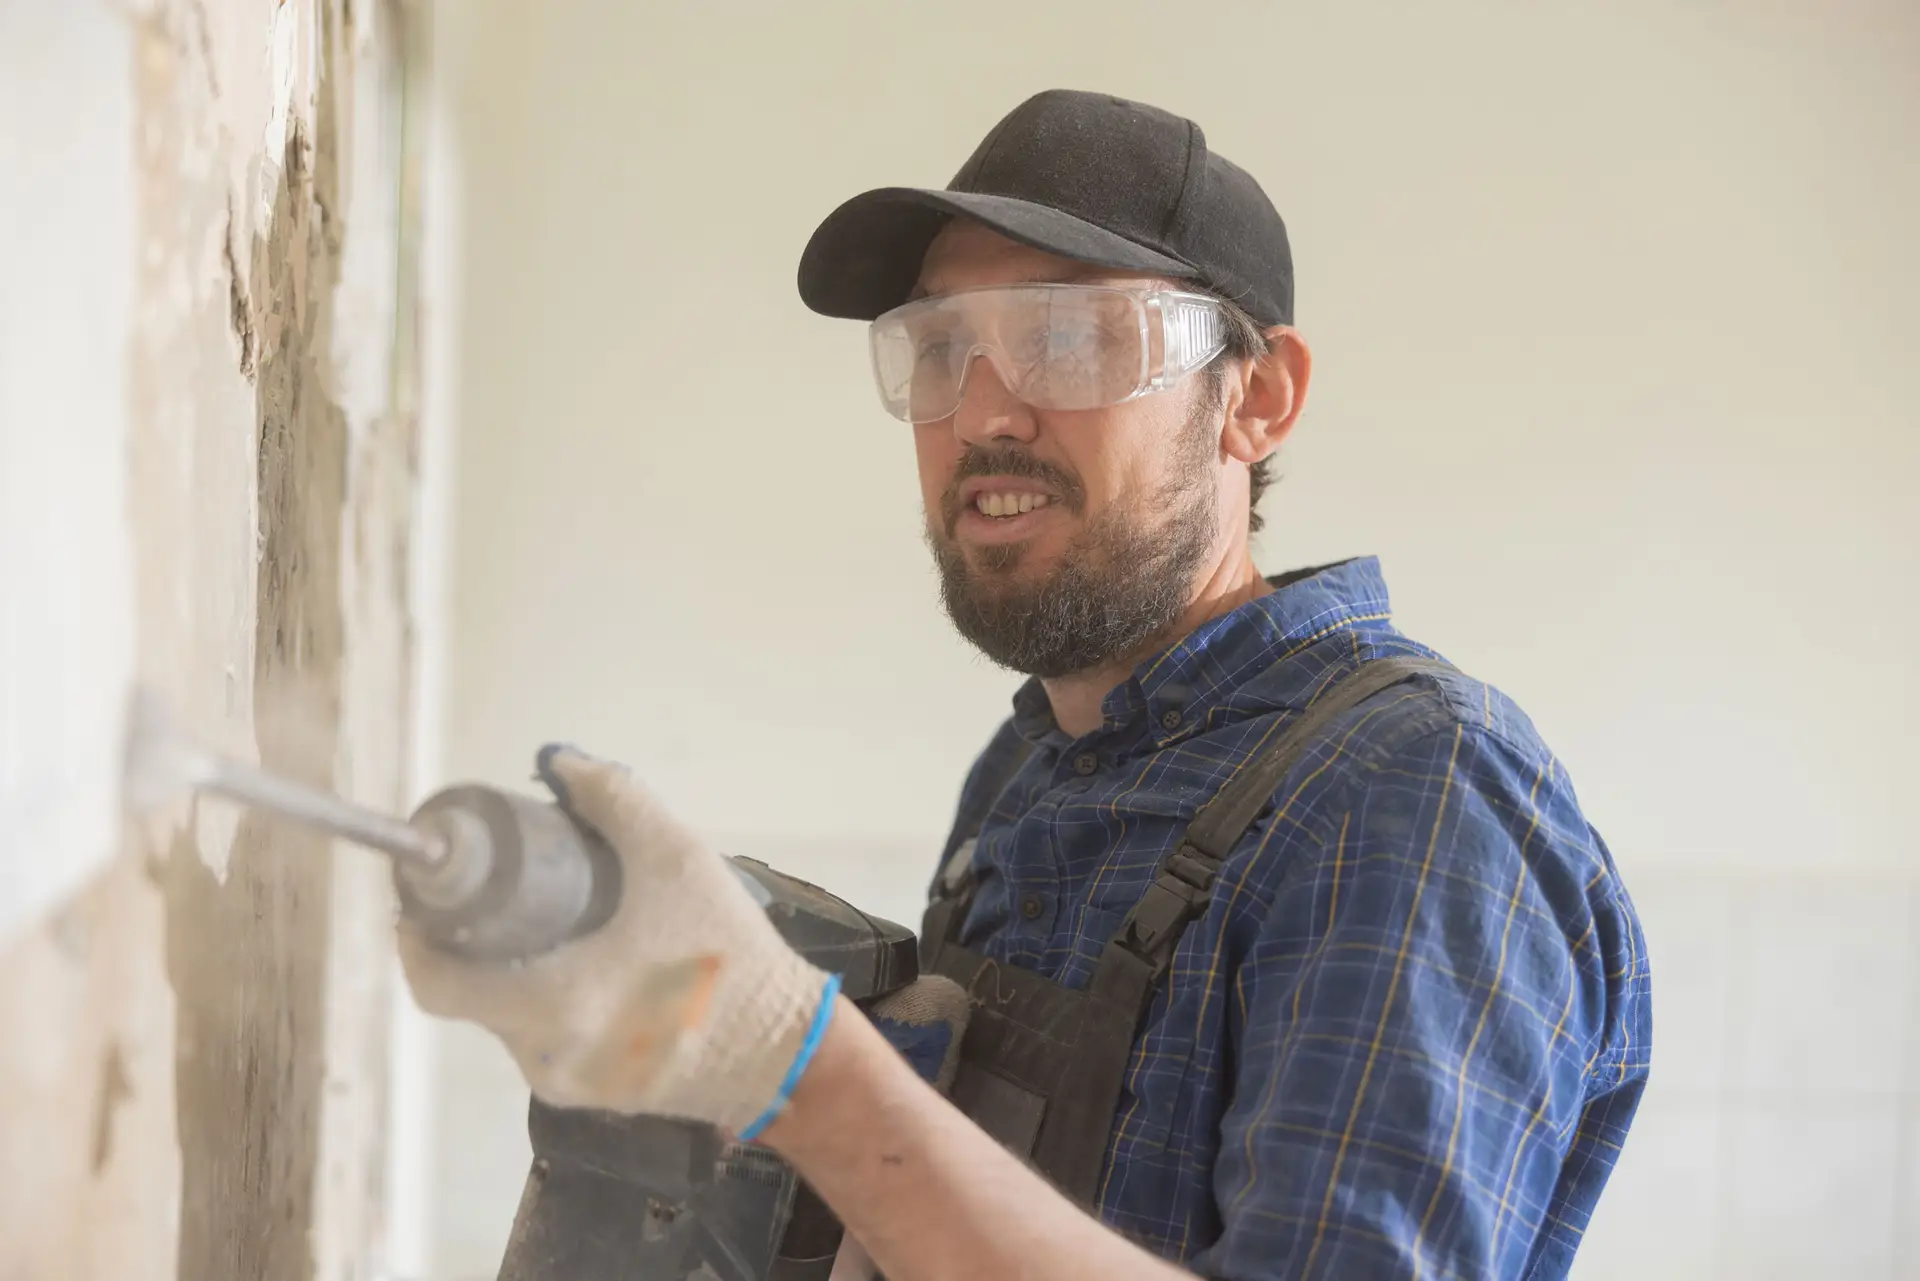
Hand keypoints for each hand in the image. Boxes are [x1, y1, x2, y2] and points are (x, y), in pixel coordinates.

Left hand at [397, 746, 835, 1136]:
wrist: (786, 1051)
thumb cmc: (731, 956)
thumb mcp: (679, 860)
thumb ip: (614, 802)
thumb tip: (558, 764)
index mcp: (555, 1002)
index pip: (440, 984)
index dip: (416, 941)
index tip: (419, 901)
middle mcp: (547, 1054)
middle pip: (473, 996)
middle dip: (475, 944)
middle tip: (495, 895)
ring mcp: (568, 1082)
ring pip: (506, 1021)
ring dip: (511, 973)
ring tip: (546, 923)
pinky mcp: (592, 1096)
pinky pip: (542, 1042)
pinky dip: (544, 1001)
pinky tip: (583, 963)